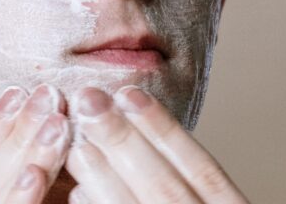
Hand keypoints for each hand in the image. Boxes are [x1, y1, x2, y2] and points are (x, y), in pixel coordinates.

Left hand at [66, 86, 248, 203]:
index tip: (129, 93)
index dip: (164, 129)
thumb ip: (186, 177)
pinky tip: (78, 191)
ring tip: (76, 142)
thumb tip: (136, 117)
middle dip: (124, 141)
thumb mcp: (209, 201)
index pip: (204, 170)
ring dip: (103, 177)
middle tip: (89, 101)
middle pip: (165, 188)